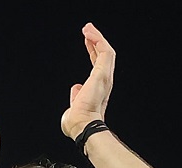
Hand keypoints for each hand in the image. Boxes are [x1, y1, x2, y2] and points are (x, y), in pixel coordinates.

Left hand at [61, 23, 114, 139]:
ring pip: (106, 52)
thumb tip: (75, 89)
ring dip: (98, 37)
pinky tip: (89, 33)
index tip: (87, 42)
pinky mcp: (103, 74)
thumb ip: (76, 96)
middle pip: (104, 56)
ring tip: (88, 28)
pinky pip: (105, 52)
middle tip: (88, 30)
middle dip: (96, 41)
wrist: (82, 126)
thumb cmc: (78, 122)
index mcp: (98, 89)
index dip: (93, 52)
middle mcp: (104, 83)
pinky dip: (98, 40)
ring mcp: (105, 78)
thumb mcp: (75, 106)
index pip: (98, 66)